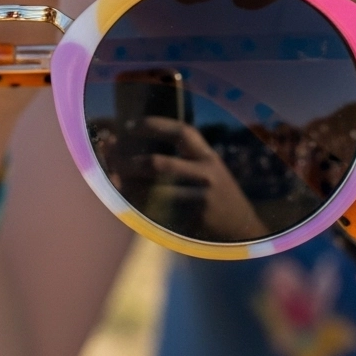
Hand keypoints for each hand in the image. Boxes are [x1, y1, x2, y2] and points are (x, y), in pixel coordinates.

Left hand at [96, 115, 267, 242]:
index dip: (154, 125)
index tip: (130, 125)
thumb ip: (184, 157)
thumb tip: (138, 146)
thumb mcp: (210, 170)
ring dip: (129, 187)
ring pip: (154, 192)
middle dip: (129, 162)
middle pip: (158, 164)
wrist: (243, 231)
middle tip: (112, 161)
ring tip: (115, 181)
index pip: (181, 132)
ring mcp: (201, 199)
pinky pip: (160, 213)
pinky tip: (129, 202)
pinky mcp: (195, 221)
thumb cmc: (217, 196)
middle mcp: (207, 175)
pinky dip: (141, 207)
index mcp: (209, 157)